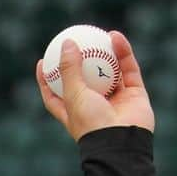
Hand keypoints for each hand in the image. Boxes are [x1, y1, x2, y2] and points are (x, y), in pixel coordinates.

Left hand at [36, 30, 154, 141]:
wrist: (122, 141)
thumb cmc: (91, 123)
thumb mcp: (73, 95)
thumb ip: (69, 70)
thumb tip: (66, 43)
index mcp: (72, 114)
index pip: (54, 96)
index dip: (47, 81)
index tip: (42, 63)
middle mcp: (93, 108)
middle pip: (84, 82)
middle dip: (79, 64)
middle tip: (73, 43)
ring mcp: (115, 102)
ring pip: (109, 73)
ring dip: (104, 54)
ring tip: (98, 34)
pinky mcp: (134, 95)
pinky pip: (128, 69)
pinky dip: (123, 53)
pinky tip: (115, 37)